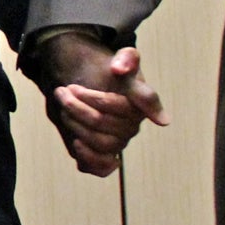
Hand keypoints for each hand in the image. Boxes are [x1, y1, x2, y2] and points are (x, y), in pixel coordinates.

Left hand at [37, 34, 167, 175]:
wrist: (79, 86)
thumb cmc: (102, 73)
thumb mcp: (116, 59)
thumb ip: (127, 58)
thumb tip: (119, 68)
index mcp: (140, 101)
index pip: (145, 100)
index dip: (152, 108)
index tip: (162, 121)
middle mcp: (132, 124)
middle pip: (107, 122)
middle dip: (79, 106)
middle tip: (63, 91)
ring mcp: (118, 141)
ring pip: (103, 143)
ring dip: (76, 125)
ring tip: (63, 107)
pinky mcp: (102, 154)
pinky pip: (102, 167)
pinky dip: (90, 159)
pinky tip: (77, 142)